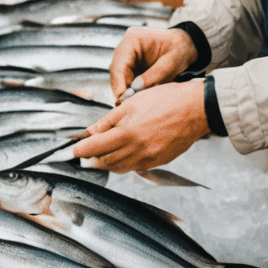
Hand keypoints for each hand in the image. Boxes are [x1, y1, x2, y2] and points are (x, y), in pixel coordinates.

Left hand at [74, 79, 208, 173]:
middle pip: (105, 161)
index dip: (80, 150)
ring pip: (119, 167)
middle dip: (92, 158)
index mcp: (127, 133)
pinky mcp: (158, 162)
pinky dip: (124, 163)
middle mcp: (137, 150)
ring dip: (107, 162)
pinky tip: (122, 154)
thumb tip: (91, 131)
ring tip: (100, 154)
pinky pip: (135, 167)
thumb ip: (109, 120)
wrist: (195, 109)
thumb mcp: (132, 103)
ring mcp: (148, 159)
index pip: (95, 148)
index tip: (72, 150)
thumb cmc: (165, 100)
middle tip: (84, 152)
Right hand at [109, 26, 199, 96]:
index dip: (119, 82)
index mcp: (133, 38)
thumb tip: (135, 89)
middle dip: (120, 88)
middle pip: (116, 70)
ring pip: (119, 75)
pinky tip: (134, 97)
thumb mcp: (171, 62)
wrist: (185, 46)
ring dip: (124, 89)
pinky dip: (129, 88)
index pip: (120, 62)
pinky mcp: (130, 63)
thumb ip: (154, 75)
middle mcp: (126, 45)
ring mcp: (127, 54)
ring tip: (130, 103)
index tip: (122, 98)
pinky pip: (125, 78)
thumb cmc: (179, 50)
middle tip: (124, 105)